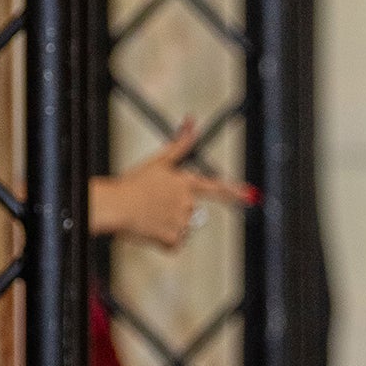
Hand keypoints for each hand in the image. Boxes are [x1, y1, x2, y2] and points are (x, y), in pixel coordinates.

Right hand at [90, 119, 255, 249]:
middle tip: (152, 205)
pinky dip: (162, 241)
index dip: (234, 191)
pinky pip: (174, 244)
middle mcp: (188, 202)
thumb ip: (180, 144)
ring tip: (148, 217)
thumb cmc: (132, 184)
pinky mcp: (173, 239)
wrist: (114, 206)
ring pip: (182, 228)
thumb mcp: (158, 162)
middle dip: (174, 211)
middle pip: (190, 211)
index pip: (215, 187)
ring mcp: (182, 222)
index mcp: (186, 183)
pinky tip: (149, 230)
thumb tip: (192, 121)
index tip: (251, 195)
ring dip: (168, 226)